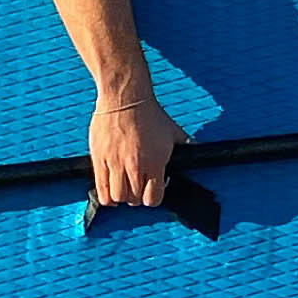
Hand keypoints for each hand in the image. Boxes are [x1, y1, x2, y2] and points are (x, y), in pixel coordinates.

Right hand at [90, 91, 182, 209]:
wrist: (125, 98)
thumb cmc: (149, 113)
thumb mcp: (174, 132)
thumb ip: (186, 146)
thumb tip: (198, 151)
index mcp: (155, 162)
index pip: (154, 198)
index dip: (154, 197)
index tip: (152, 190)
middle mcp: (135, 166)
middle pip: (134, 199)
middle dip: (138, 197)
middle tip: (138, 188)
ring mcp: (115, 163)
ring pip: (117, 197)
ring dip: (122, 197)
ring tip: (124, 189)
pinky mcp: (99, 159)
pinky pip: (101, 188)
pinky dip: (106, 196)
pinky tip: (110, 193)